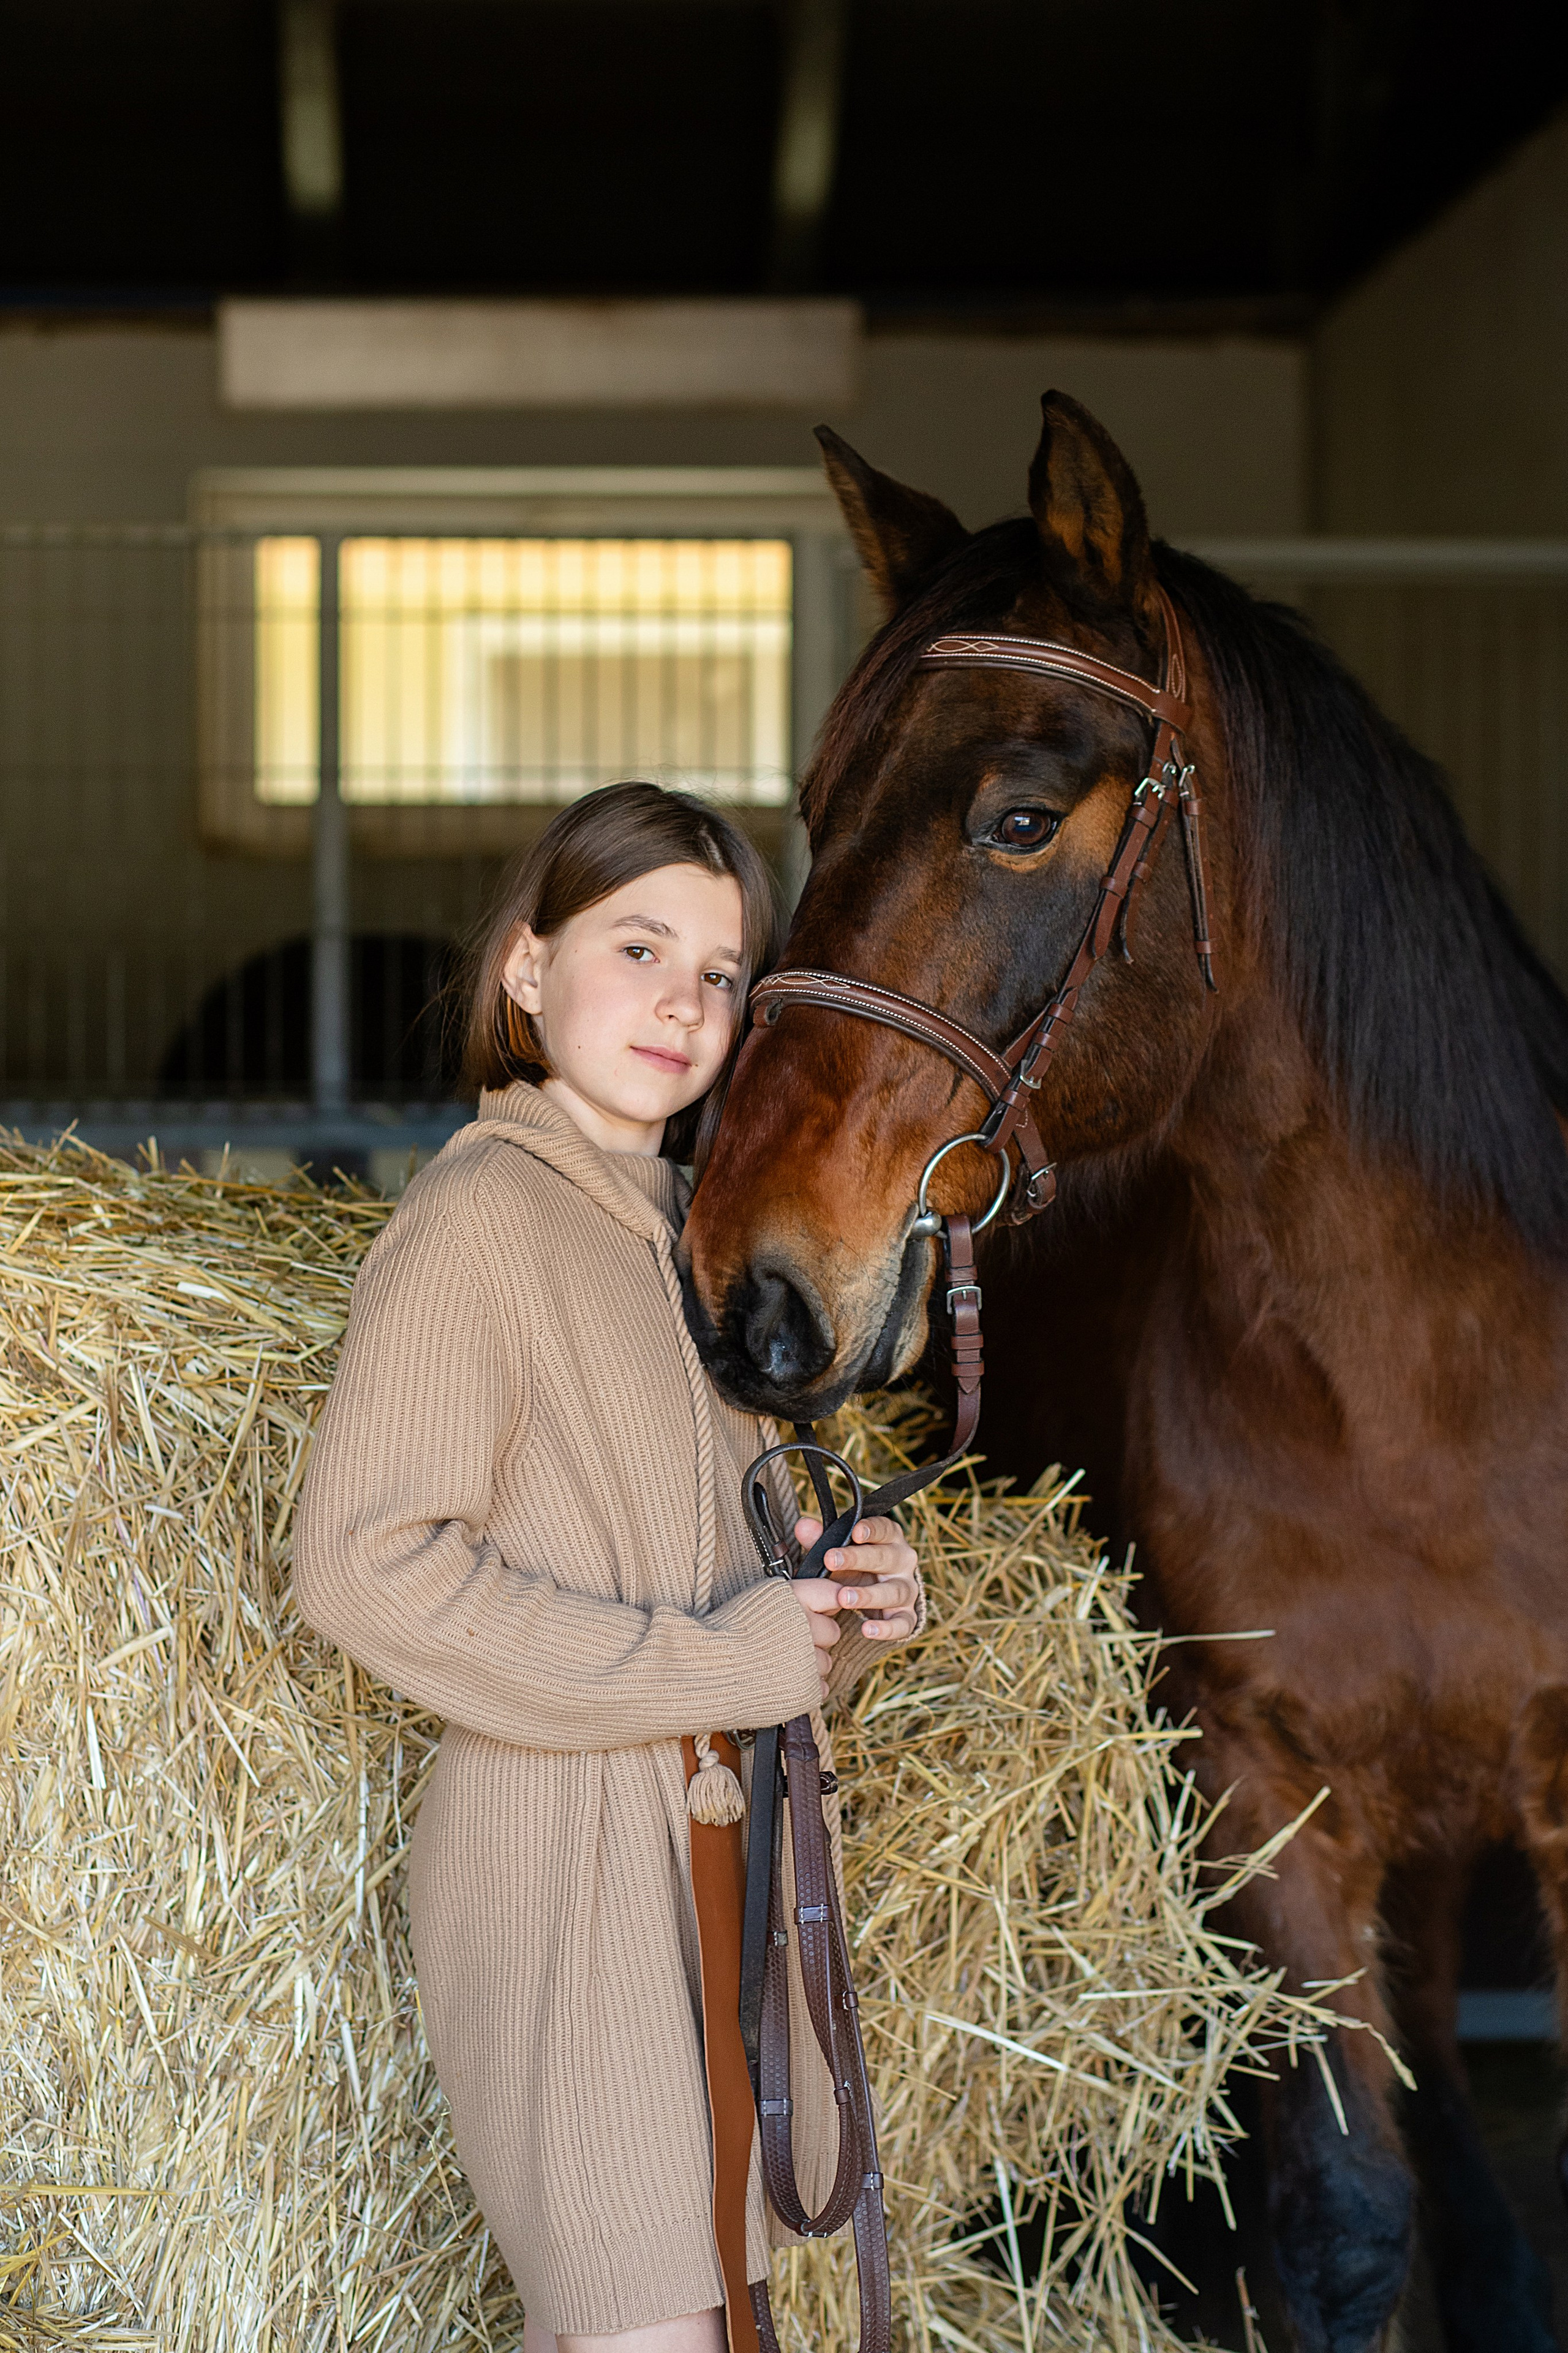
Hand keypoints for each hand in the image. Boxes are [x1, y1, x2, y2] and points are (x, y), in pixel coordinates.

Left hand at [790, 1514, 921, 1696]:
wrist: (873, 1595)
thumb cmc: (853, 1566)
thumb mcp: (838, 1551)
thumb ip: (820, 1539)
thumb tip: (803, 1526)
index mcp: (889, 1539)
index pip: (885, 1529)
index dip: (872, 1529)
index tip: (855, 1532)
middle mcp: (902, 1562)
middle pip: (886, 1557)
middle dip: (858, 1559)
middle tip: (831, 1561)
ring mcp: (907, 1590)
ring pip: (894, 1591)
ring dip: (869, 1595)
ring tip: (843, 1598)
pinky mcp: (907, 1616)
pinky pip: (903, 1623)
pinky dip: (887, 1629)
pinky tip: (867, 1630)